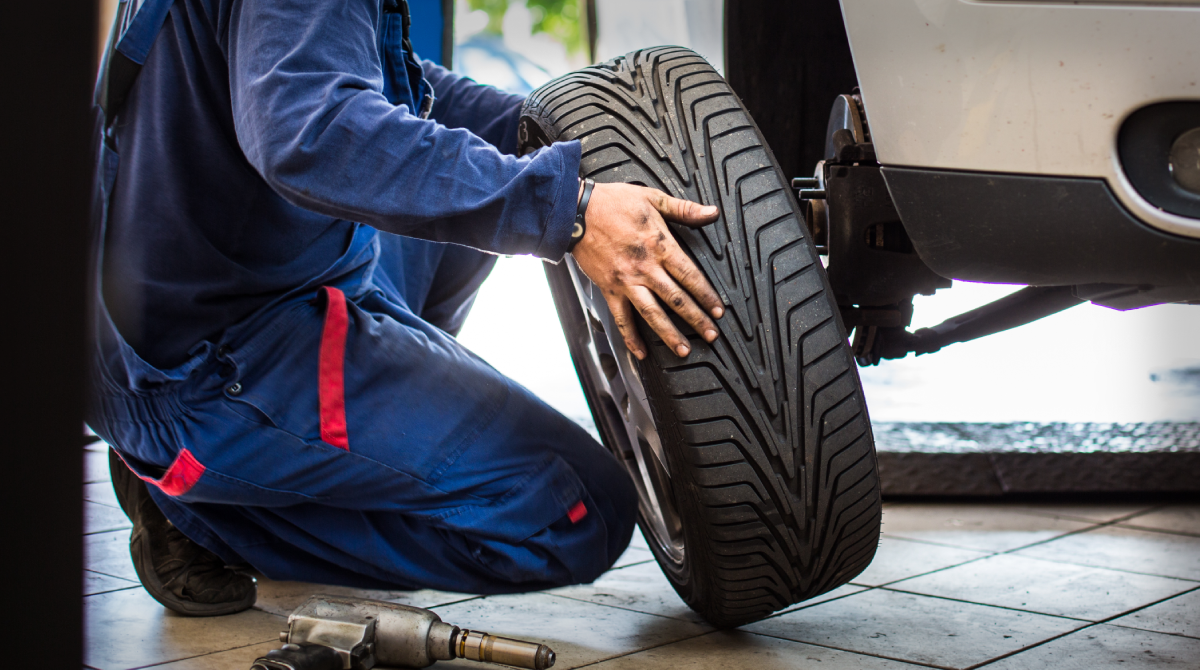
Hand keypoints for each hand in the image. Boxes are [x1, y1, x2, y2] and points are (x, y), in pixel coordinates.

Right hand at [570, 182, 723, 359]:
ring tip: (683, 350)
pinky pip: (621, 318)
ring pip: (652, 314)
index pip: (690, 275)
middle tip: (711, 335)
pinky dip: (630, 337)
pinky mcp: (609, 289)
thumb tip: (711, 212)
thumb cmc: (612, 203)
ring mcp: (626, 281)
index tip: (718, 310)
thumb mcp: (652, 198)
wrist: (575, 212)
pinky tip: (640, 352)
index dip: (707, 295)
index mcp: (659, 245)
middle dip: (696, 319)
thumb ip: (684, 209)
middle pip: (676, 299)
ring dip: (669, 334)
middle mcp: (645, 267)